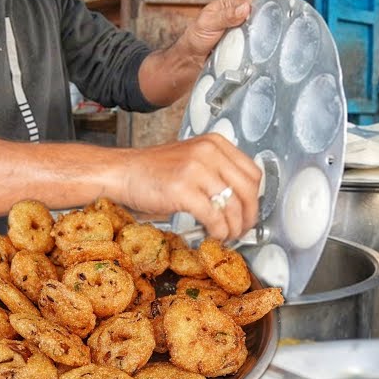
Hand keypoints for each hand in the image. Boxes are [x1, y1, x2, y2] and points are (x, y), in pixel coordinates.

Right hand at [112, 134, 261, 241]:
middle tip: (243, 229)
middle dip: (249, 215)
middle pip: (248, 189)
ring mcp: (196, 169)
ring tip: (228, 235)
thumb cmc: (156, 170)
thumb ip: (218, 171)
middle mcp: (209, 152)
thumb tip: (242, 200)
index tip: (250, 211)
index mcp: (215, 143)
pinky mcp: (183, 189)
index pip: (253, 172)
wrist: (123, 172)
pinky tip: (215, 235)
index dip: (255, 198)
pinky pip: (213, 216)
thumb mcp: (194, 159)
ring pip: (232, 205)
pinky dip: (219, 231)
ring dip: (234, 227)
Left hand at [180, 0, 251, 59]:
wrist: (194, 56)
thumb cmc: (197, 36)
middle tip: (241, 36)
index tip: (243, 24)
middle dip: (252, 27)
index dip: (249, 14)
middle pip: (256, 16)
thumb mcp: (208, 23)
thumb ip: (226, 16)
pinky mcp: (244, 38)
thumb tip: (244, 8)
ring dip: (251, 38)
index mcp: (229, 1)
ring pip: (256, 29)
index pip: (248, 3)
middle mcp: (238, 11)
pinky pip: (253, 41)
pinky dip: (250, 45)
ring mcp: (242, 26)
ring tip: (240, 43)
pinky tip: (243, 48)